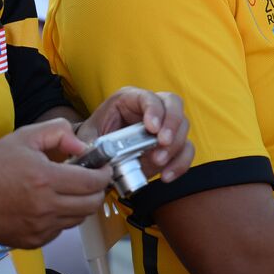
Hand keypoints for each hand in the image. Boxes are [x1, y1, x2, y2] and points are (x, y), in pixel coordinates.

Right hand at [0, 119, 114, 247]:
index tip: (104, 167)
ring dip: (82, 203)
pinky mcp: (34, 240)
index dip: (104, 174)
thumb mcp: (24, 137)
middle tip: (93, 178)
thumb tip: (82, 147)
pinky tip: (52, 203)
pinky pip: (61, 230)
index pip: (91, 182)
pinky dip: (63, 217)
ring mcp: (40, 227)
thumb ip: (58, 133)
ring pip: (78, 218)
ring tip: (71, 189)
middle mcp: (45, 207)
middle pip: (91, 204)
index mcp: (45, 179)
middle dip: (98, 189)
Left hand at [79, 86, 193, 182]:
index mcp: (129, 99)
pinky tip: (166, 176)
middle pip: (173, 105)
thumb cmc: (94, 138)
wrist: (98, 152)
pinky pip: (185, 150)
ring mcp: (164, 125)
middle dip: (172, 124)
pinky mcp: (170, 145)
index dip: (154, 110)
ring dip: (175, 146)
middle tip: (162, 143)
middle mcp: (151, 108)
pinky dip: (180, 163)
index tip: (152, 128)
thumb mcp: (87, 137)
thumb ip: (89, 143)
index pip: (148, 97)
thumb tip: (94, 153)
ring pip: (183, 127)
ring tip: (159, 162)